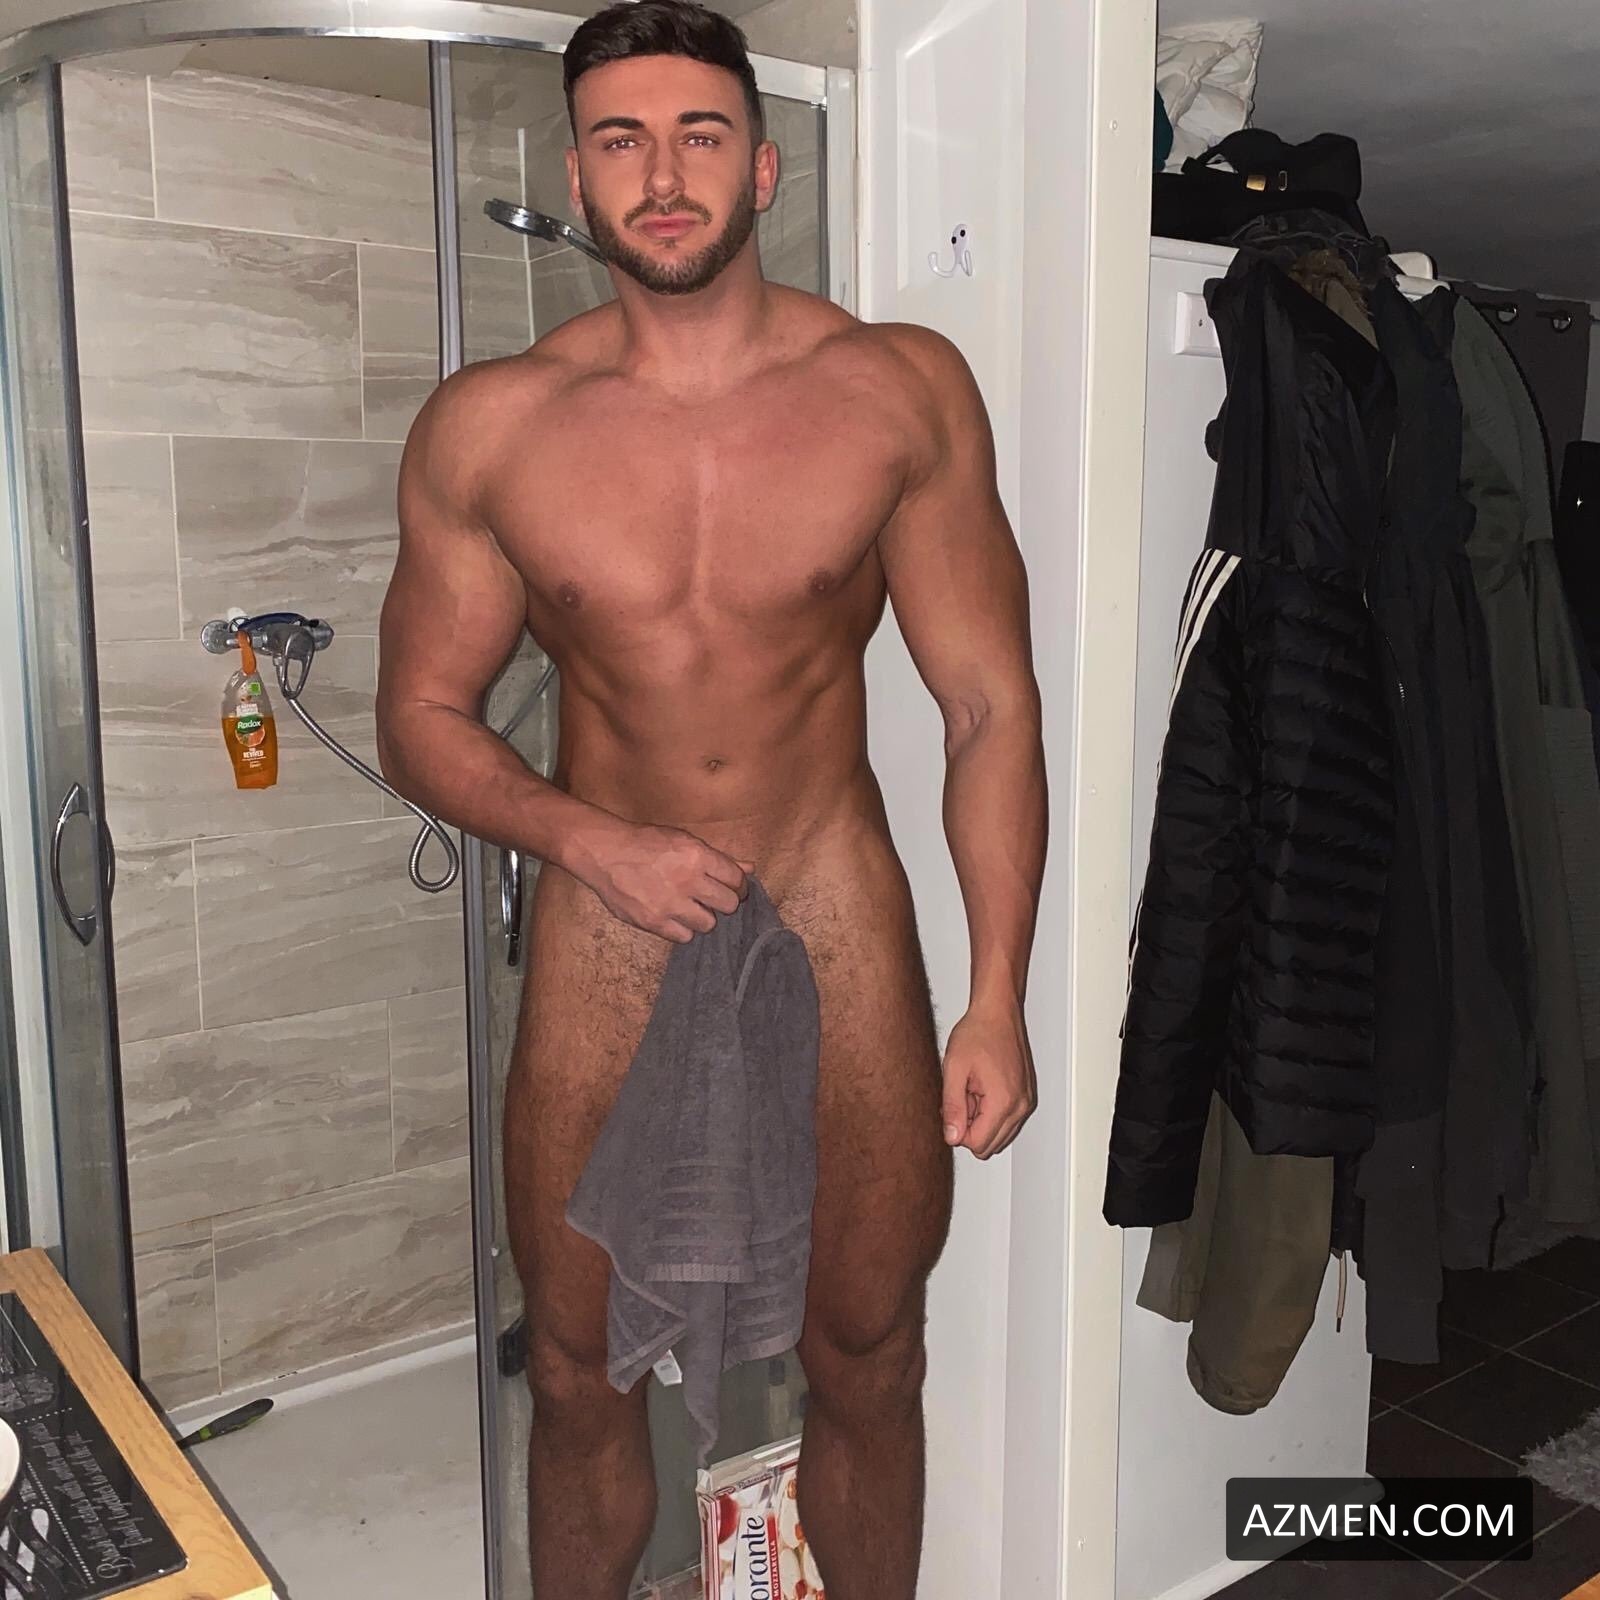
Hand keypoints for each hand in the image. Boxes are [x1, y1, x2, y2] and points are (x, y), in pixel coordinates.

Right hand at [578, 819, 753, 942]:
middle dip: (724, 902)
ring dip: (703, 917)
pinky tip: (674, 916)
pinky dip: (682, 929)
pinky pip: (684, 937)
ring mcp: (670, 904)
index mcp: (698, 856)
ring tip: (690, 908)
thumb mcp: (685, 841)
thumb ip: (719, 858)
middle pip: (728, 905)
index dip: (738, 885)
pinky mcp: (654, 922)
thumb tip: (751, 868)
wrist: (606, 853)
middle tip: (712, 899)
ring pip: (708, 924)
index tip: (732, 888)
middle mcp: (688, 881)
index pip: (736, 880)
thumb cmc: (647, 843)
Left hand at [941, 1000, 1035, 1158]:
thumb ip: (952, 1106)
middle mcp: (1020, 1106)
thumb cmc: (978, 1033)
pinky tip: (982, 1088)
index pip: (978, 1144)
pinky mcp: (1026, 1096)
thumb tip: (952, 1137)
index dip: (958, 1131)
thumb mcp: (954, 1069)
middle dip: (970, 1127)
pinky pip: (1007, 1121)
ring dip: (981, 1120)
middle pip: (990, 1145)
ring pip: (999, 1135)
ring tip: (972, 1090)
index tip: (953, 1106)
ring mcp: (1026, 1102)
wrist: (997, 1013)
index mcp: (1003, 1102)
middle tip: (962, 1097)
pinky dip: (992, 1112)